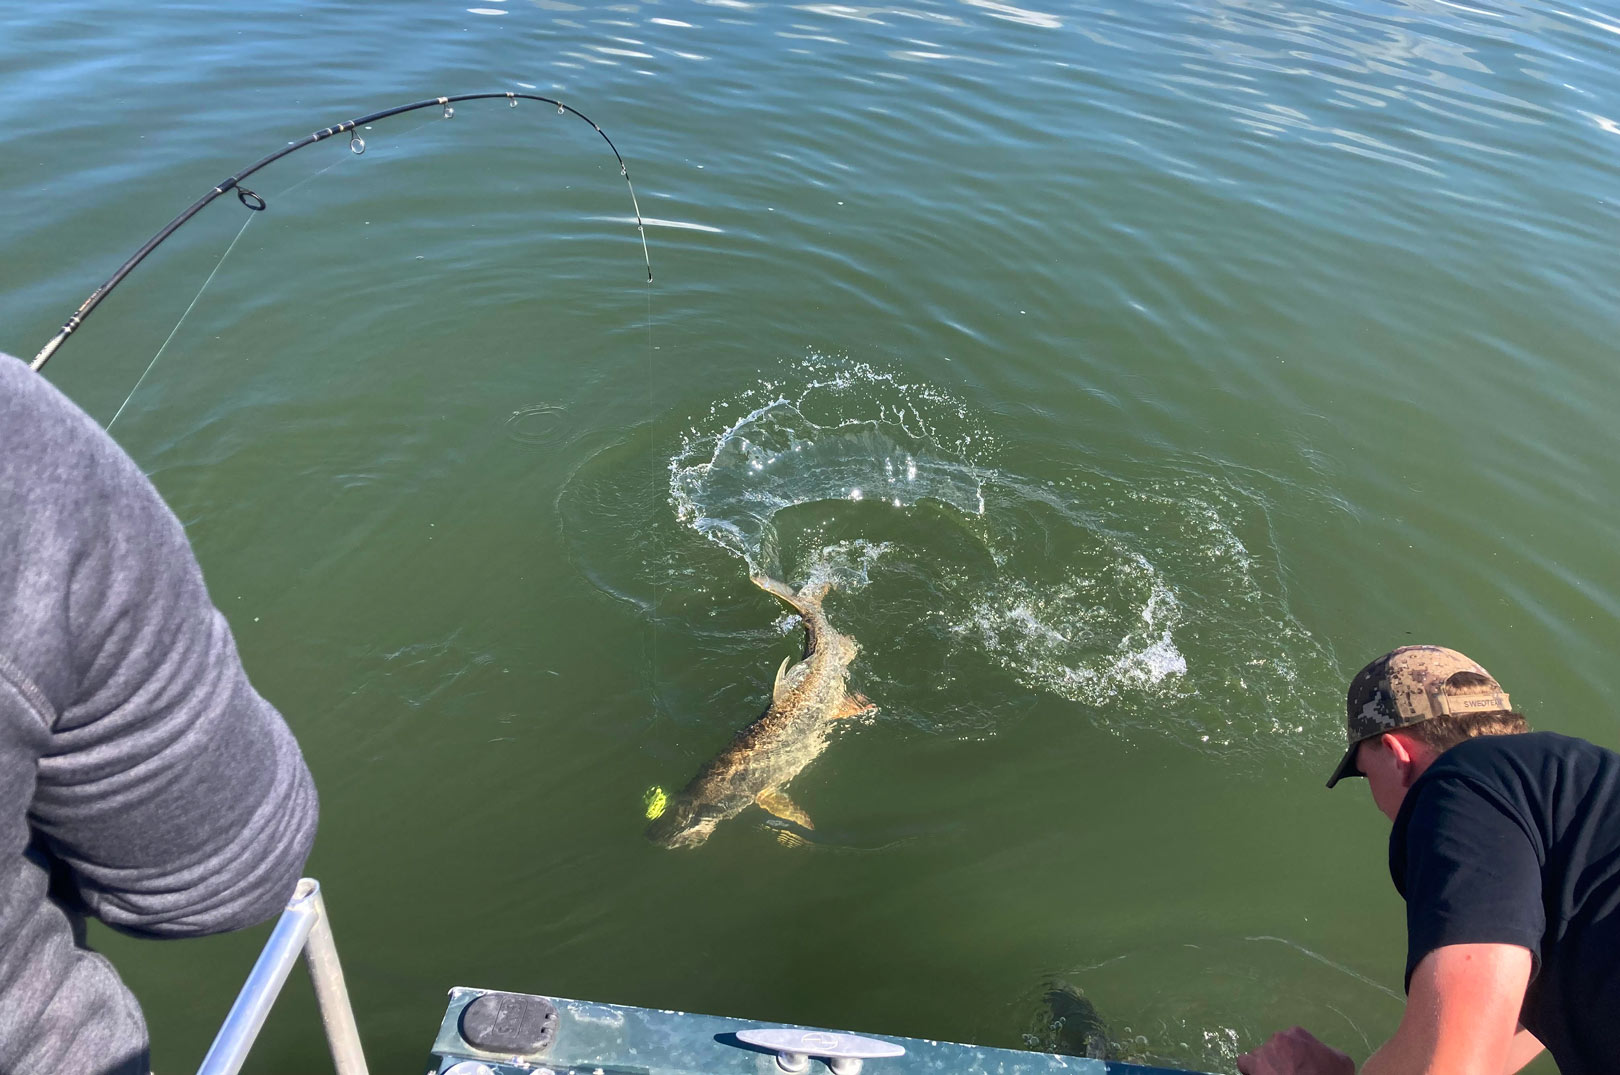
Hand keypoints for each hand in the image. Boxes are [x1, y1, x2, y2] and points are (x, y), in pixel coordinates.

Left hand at [1237, 1027, 1354, 1074]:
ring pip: (1260, 1055)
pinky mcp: (1252, 1065)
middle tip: (1289, 1074)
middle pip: (1276, 1048)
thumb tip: (1324, 1054)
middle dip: (1281, 1060)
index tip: (1302, 1068)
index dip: (1297, 1057)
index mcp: (1299, 1034)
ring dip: (1265, 1065)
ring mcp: (1264, 1051)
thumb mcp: (1342, 1062)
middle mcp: (1279, 1038)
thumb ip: (1329, 1052)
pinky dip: (1250, 1070)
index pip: (1294, 1041)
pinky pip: (1244, 1063)